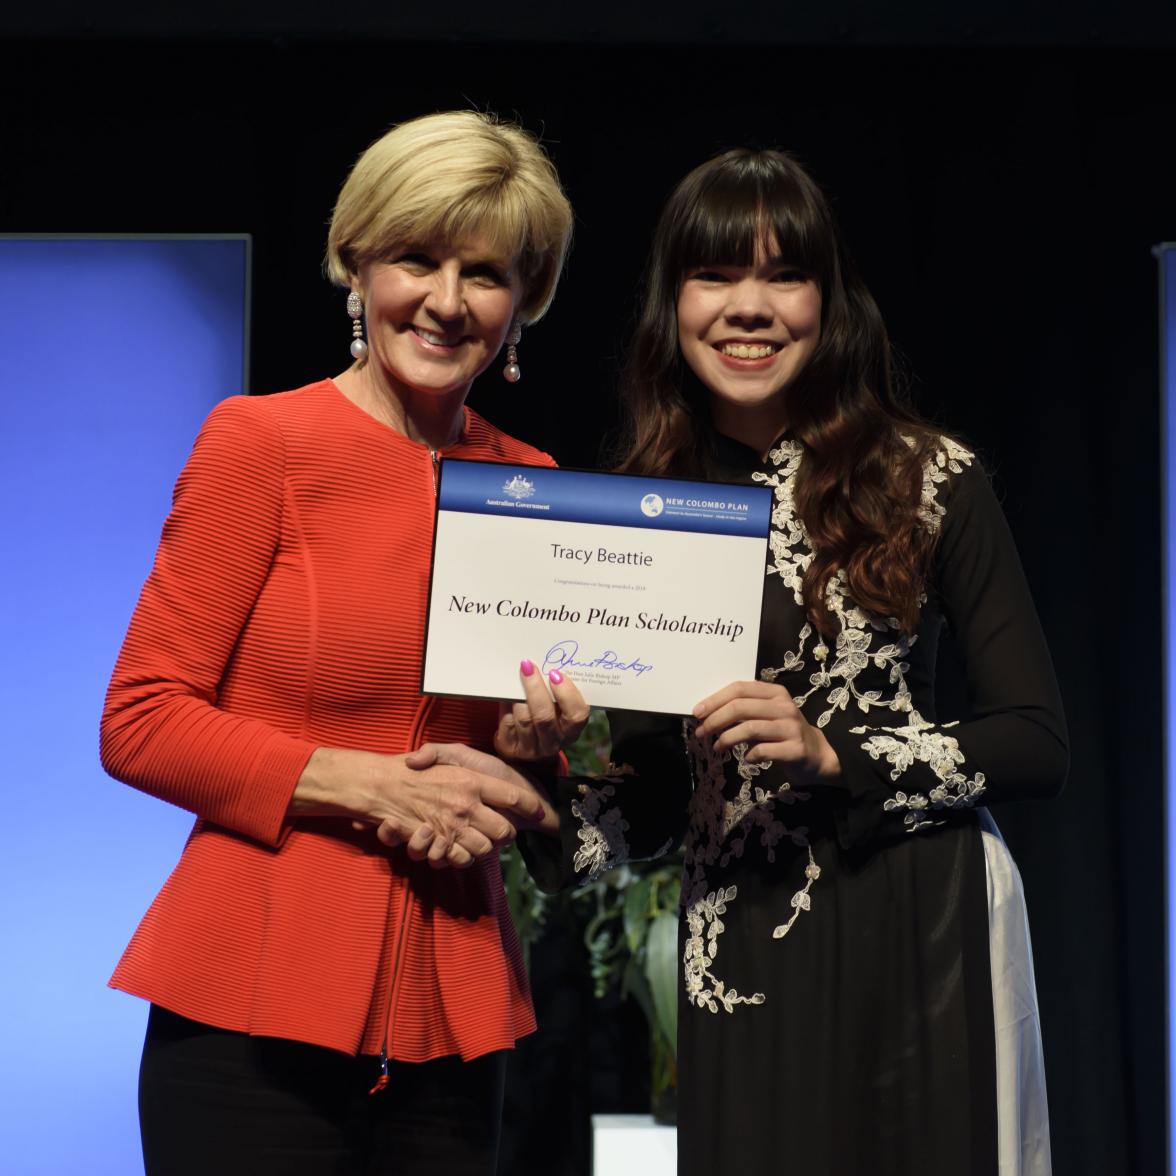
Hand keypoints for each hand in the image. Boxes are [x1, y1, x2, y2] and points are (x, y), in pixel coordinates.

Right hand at [299, 747, 543, 869]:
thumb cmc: (417, 768)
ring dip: (486, 847)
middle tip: (504, 830)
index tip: (538, 813)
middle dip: (507, 834)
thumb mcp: (443, 751)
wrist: (378, 784)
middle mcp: (466, 804)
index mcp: (472, 780)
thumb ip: (455, 754)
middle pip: (504, 831)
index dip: (530, 807)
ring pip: (486, 848)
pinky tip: (460, 847)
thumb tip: (485, 772)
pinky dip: (463, 857)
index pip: (514, 797)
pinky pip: (461, 859)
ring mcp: (453, 825)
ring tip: (482, 839)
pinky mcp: (439, 842)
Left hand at [493, 659, 589, 761]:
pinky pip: (508, 722)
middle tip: (529, 667)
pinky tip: (506, 692)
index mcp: (571, 731)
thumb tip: (546, 664)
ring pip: (524, 719)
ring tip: (517, 676)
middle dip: (536, 689)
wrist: (525, 745)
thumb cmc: (547, 717)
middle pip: (545, 717)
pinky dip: (507, 704)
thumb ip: (557, 693)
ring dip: (519, 696)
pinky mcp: (510, 747)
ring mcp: (530, 748)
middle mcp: (553, 743)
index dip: (568, 695)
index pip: (576, 715)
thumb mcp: (559, 710)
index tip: (556, 674)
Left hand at [692, 681, 840, 787]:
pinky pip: (762, 750)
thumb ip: (743, 710)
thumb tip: (707, 714)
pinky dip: (748, 755)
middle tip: (701, 732)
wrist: (815, 755)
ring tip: (717, 746)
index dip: (715, 700)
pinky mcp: (795, 749)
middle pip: (741, 707)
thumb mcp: (766, 715)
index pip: (739, 688)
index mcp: (775, 692)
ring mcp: (791, 727)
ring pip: (749, 728)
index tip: (697, 712)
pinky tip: (746, 758)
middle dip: (715, 720)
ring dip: (727, 738)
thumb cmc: (782, 732)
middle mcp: (784, 707)